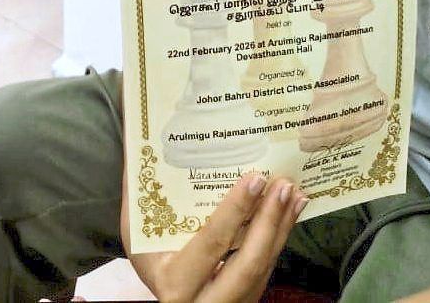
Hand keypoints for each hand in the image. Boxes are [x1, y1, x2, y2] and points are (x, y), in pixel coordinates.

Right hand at [126, 174, 306, 302]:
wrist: (168, 296)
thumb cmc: (147, 255)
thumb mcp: (136, 232)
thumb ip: (136, 192)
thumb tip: (137, 142)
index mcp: (175, 281)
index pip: (211, 242)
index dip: (236, 210)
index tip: (255, 179)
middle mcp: (204, 301)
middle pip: (248, 262)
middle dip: (269, 221)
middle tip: (283, 184)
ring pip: (263, 269)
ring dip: (281, 229)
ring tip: (294, 194)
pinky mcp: (244, 301)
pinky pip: (266, 271)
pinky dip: (279, 240)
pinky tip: (288, 216)